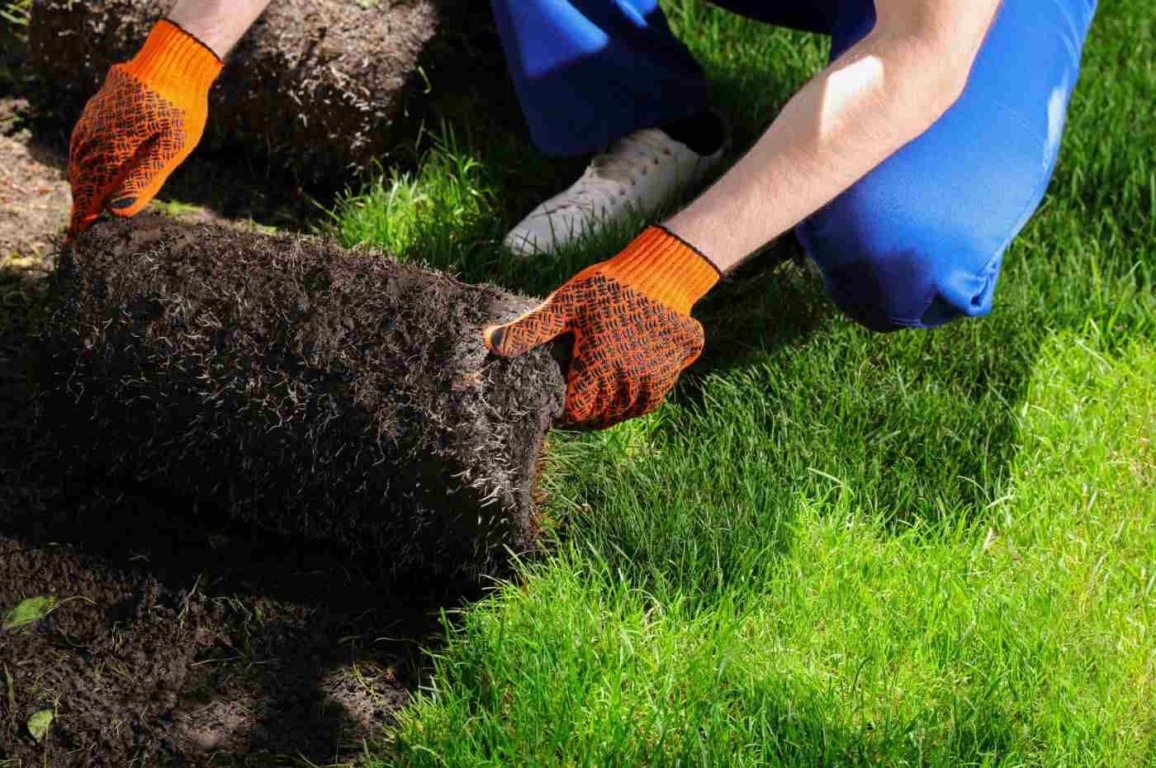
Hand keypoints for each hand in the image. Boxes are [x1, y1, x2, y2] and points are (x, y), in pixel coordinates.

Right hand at [69, 20, 221, 236]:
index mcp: (112, 146)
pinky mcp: (97, 106)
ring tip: (85, 202)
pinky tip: (88, 166)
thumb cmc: (182, 106)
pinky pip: (82, 138)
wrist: (175, 59)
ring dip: (80, 180)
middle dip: (82, 200)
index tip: (81, 236)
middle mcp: (95, 131)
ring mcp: (93, 116)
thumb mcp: (172, 146)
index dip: (85, 214)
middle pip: (81, 174)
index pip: (92, 188)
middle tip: (83, 227)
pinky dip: (82, 158)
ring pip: (79, 156)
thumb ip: (146, 178)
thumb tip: (119, 211)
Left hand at [484, 226, 718, 429]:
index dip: (565, 412)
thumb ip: (529, 329)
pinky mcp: (673, 370)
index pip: (578, 410)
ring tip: (597, 399)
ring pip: (628, 410)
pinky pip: (651, 400)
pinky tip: (623, 388)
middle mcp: (629, 377)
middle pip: (603, 414)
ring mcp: (656, 376)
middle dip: (586, 412)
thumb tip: (488, 342)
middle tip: (575, 401)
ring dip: (611, 409)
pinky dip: (636, 400)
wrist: (663, 270)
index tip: (557, 405)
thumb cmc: (608, 285)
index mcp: (599, 365)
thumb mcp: (564, 304)